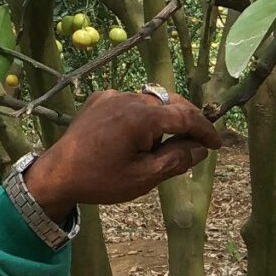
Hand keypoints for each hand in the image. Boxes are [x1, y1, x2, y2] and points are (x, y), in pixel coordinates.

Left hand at [20, 89, 219, 219]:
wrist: (57, 174)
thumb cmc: (101, 180)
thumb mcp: (144, 177)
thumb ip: (176, 159)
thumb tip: (200, 149)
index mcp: (141, 116)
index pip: (185, 116)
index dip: (205, 129)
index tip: (217, 144)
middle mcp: (127, 97)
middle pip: (170, 102)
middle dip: (188, 120)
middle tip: (200, 142)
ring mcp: (112, 96)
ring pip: (151, 101)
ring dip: (165, 118)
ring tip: (169, 143)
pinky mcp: (99, 100)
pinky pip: (130, 102)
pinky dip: (142, 115)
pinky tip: (140, 136)